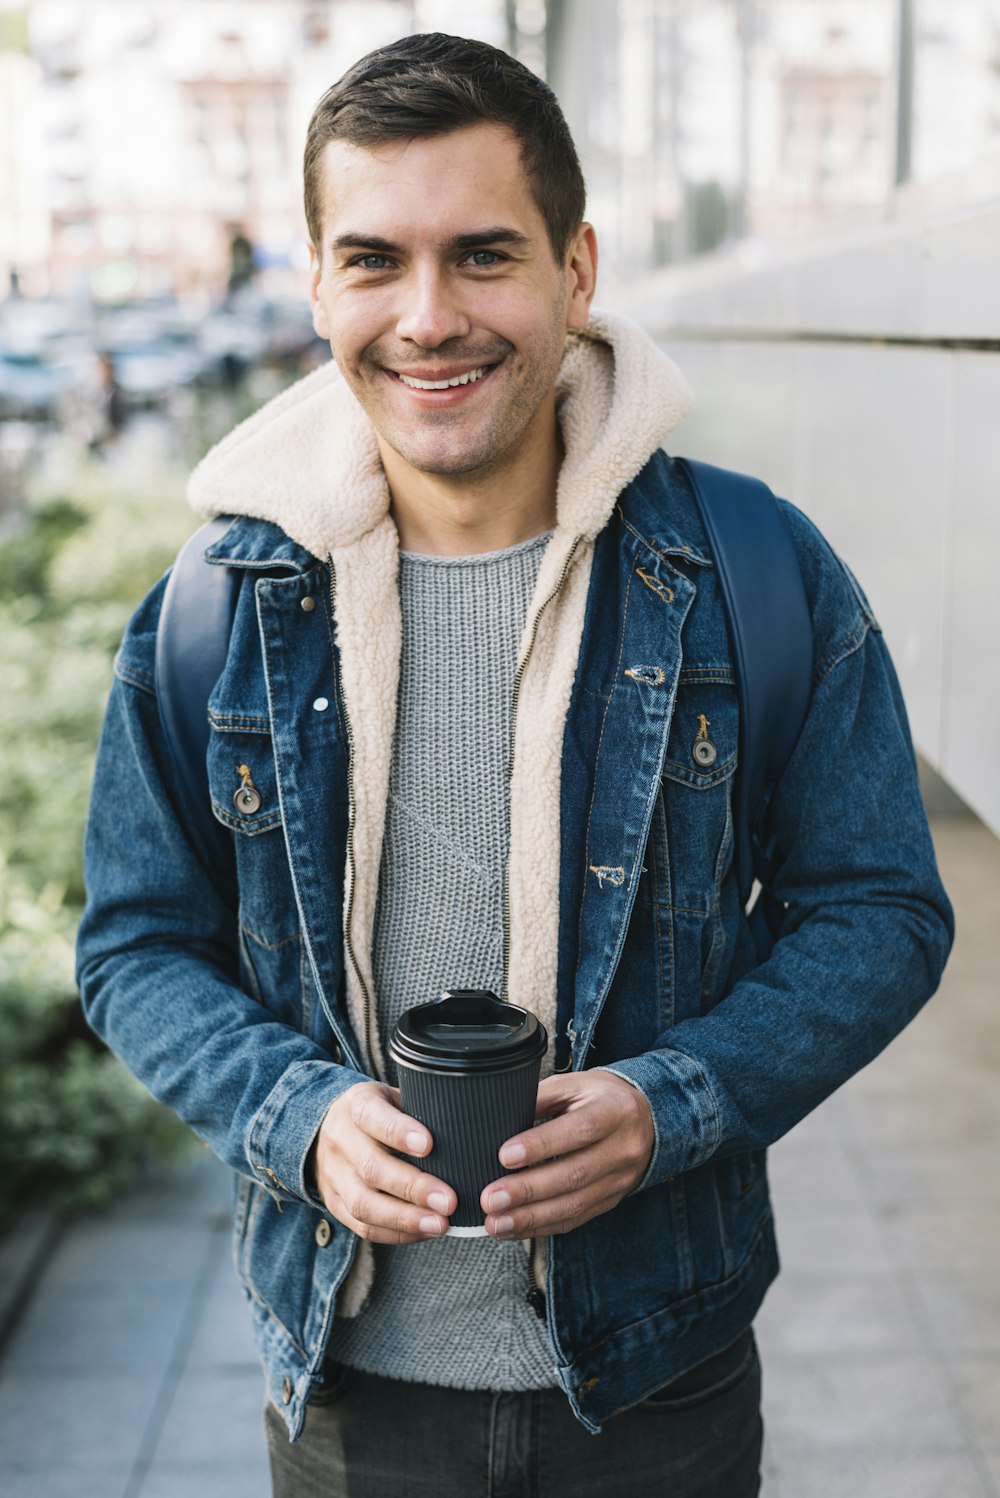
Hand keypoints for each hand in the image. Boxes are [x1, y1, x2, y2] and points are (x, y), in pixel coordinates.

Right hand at [311, 1082, 456, 1244]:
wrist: (329, 1127)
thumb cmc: (382, 1111)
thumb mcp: (395, 1097)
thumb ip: (422, 1109)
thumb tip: (468, 1130)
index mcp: (357, 1105)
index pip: (372, 1116)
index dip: (398, 1132)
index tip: (429, 1145)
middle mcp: (340, 1139)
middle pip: (371, 1168)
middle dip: (413, 1188)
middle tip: (449, 1201)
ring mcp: (333, 1175)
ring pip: (363, 1204)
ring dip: (404, 1219)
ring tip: (440, 1224)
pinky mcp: (334, 1204)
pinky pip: (362, 1227)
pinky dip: (396, 1234)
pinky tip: (424, 1232)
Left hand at [480, 1070, 653, 1239]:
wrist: (645, 1119)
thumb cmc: (599, 1097)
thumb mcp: (574, 1084)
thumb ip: (540, 1098)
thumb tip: (497, 1118)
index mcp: (615, 1111)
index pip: (579, 1130)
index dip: (542, 1145)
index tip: (505, 1156)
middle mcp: (623, 1148)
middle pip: (574, 1174)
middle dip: (528, 1190)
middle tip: (490, 1198)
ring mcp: (620, 1179)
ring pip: (574, 1204)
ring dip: (530, 1218)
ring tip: (496, 1222)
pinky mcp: (611, 1201)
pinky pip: (576, 1219)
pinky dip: (542, 1227)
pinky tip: (514, 1229)